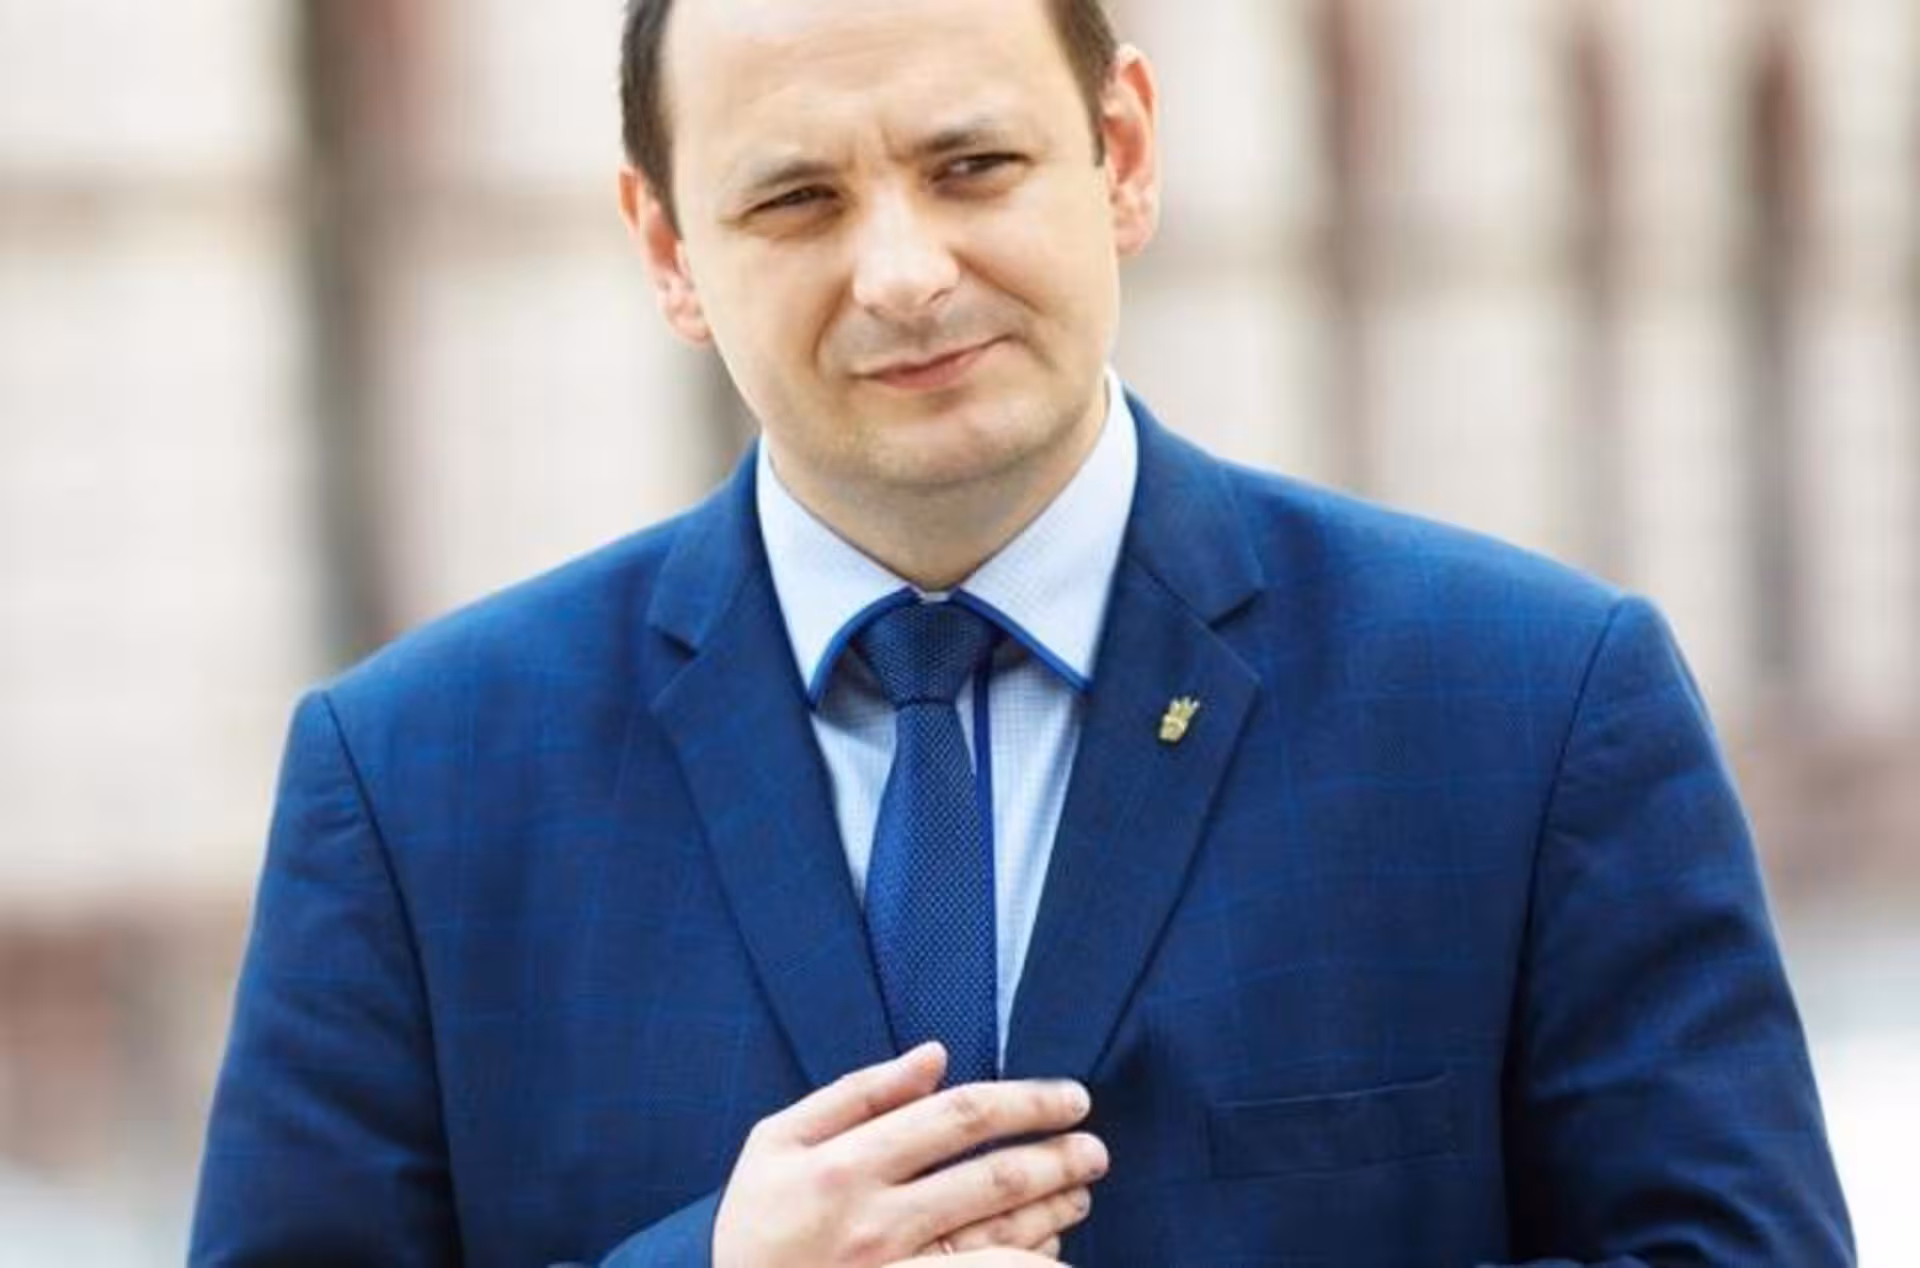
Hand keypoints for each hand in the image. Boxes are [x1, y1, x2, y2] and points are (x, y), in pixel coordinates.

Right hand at [711, 1042, 1106, 1266]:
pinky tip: (1048, 1250)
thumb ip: (858, 1094)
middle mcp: (873, 1222)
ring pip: (998, 1240)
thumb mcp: (779, 1141)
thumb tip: (935, 1055)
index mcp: (844, 1164)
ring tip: (1081, 1191)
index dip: (1025, 1103)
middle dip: (1058, 1159)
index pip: (957, 1117)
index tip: (1070, 1097)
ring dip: (1052, 1212)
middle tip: (1096, 1148)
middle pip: (991, 1181)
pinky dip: (1025, 1263)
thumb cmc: (759, 1219)